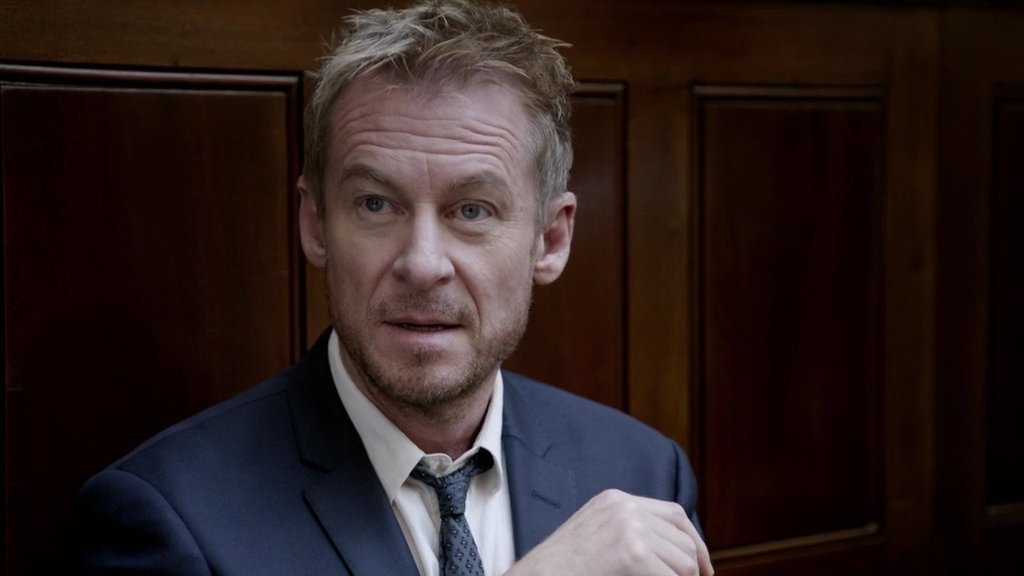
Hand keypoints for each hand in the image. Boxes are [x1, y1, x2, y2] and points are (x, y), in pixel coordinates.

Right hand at [506, 489, 712, 575]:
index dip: (695, 541)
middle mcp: (626, 508)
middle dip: (693, 567)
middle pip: (683, 537)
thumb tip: (673, 549)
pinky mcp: (633, 555)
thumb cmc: (563, 568)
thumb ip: (629, 531)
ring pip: (684, 561)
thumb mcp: (596, 534)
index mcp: (616, 500)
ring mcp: (630, 529)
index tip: (702, 567)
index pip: (675, 514)